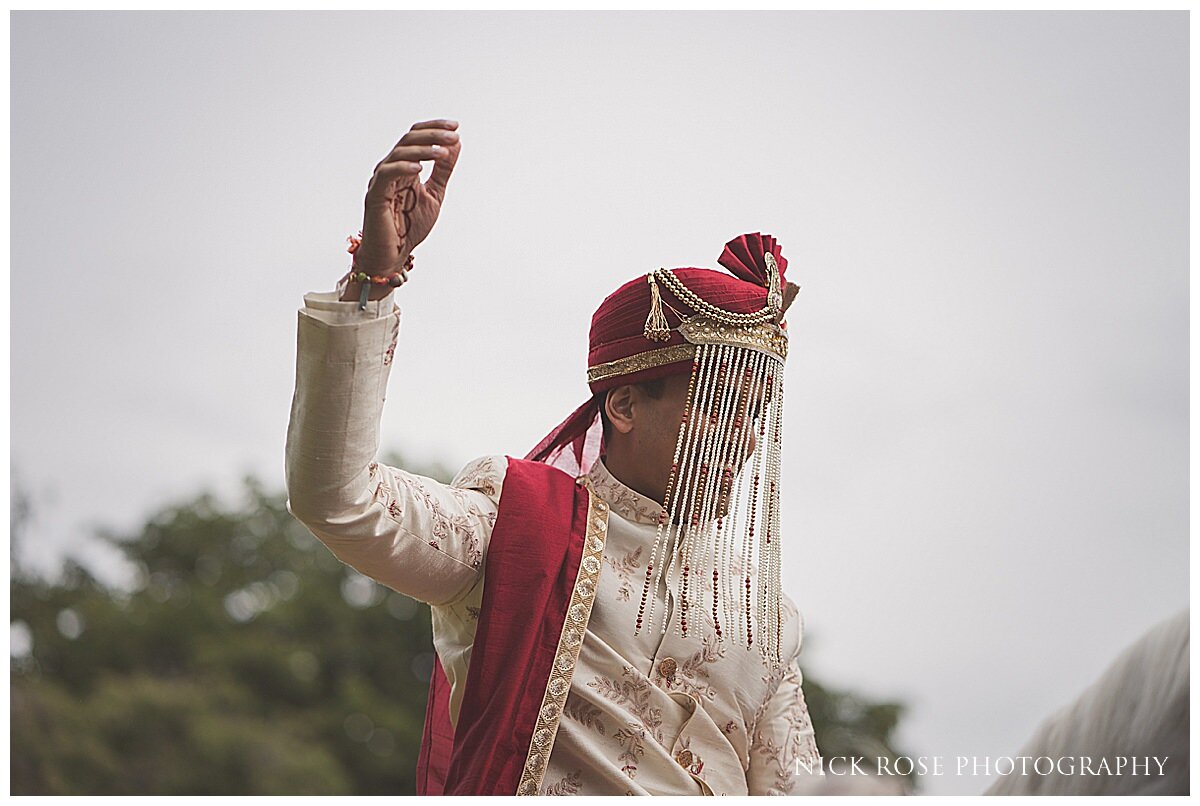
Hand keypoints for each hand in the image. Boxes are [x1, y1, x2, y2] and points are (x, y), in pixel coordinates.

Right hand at [355, 119, 461, 276]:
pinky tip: (419, 168)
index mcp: (403, 167)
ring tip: (443, 152)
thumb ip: (443, 171)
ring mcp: (381, 180)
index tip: (455, 126)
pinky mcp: (375, 195)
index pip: (416, 137)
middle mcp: (390, 169)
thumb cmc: (409, 227)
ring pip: (399, 153)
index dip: (434, 128)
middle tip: (453, 135)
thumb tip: (456, 144)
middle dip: (432, 135)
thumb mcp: (434, 194)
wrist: (393, 255)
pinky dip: (402, 168)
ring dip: (423, 150)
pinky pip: (387, 174)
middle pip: (408, 140)